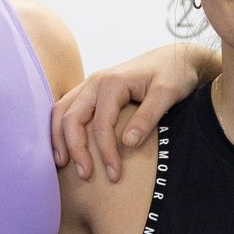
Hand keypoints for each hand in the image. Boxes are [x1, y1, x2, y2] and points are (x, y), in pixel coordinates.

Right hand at [51, 42, 208, 182]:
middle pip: (71, 117)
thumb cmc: (174, 74)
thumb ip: (147, 117)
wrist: (175, 58)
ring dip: (59, 138)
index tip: (114, 175)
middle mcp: (95, 82)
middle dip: (75, 149)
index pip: (101, 124)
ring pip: (62, 111)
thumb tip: (127, 143)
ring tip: (62, 164)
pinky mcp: (92, 90)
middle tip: (84, 175)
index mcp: (112, 83)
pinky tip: (65, 146)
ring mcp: (90, 85)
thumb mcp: (167, 94)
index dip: (105, 152)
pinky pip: (68, 108)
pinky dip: (61, 127)